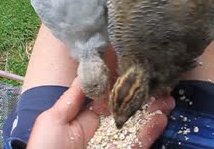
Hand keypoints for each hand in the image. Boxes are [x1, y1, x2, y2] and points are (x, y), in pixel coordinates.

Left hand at [27, 78, 174, 148]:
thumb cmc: (46, 148)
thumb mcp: (54, 119)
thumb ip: (73, 97)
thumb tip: (84, 73)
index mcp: (86, 118)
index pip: (109, 99)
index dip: (125, 87)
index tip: (138, 74)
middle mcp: (103, 130)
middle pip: (128, 111)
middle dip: (145, 99)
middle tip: (162, 86)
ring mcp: (113, 143)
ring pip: (138, 126)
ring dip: (153, 113)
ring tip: (167, 100)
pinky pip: (138, 143)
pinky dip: (150, 131)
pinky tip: (161, 118)